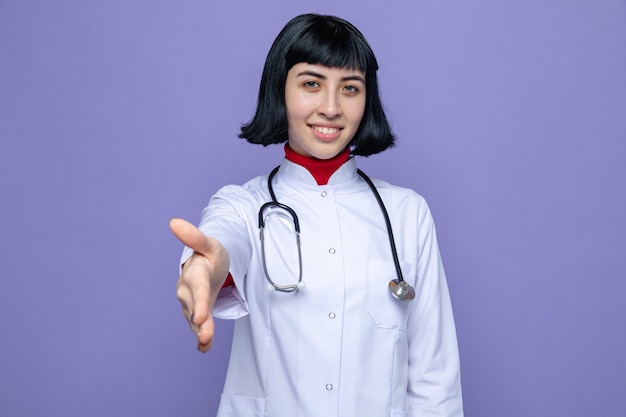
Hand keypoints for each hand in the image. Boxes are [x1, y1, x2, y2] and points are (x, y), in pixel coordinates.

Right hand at [169, 218, 229, 351]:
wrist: (209, 265)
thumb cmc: (211, 254)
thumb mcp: (209, 244)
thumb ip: (195, 237)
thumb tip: (173, 222)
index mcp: (193, 273)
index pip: (196, 288)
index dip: (198, 302)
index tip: (200, 316)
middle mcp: (188, 290)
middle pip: (194, 307)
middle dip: (200, 322)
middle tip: (206, 335)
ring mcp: (191, 302)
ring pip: (194, 319)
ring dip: (201, 332)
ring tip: (206, 342)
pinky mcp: (197, 312)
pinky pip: (198, 327)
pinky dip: (202, 340)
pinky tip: (204, 349)